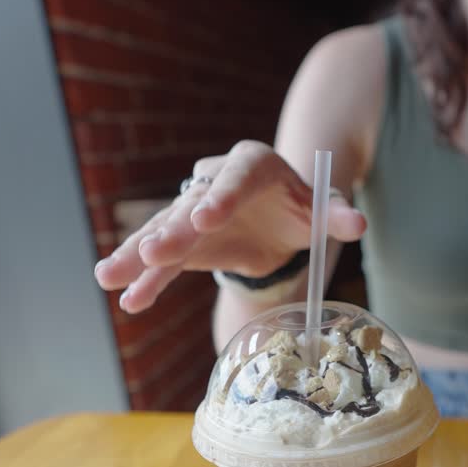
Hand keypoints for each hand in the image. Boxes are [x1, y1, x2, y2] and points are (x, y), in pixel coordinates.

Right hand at [93, 140, 365, 312]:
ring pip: (164, 233)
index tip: (205, 218)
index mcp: (252, 165)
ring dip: (138, 256)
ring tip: (109, 277)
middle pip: (191, 207)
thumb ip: (337, 216)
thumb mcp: (322, 211)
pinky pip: (164, 263)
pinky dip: (148, 281)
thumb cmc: (302, 208)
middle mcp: (214, 182)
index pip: (236, 177)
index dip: (220, 196)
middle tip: (151, 250)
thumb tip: (359, 224)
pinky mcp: (185, 243)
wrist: (279, 218)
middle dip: (171, 231)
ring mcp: (193, 213)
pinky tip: (130, 301)